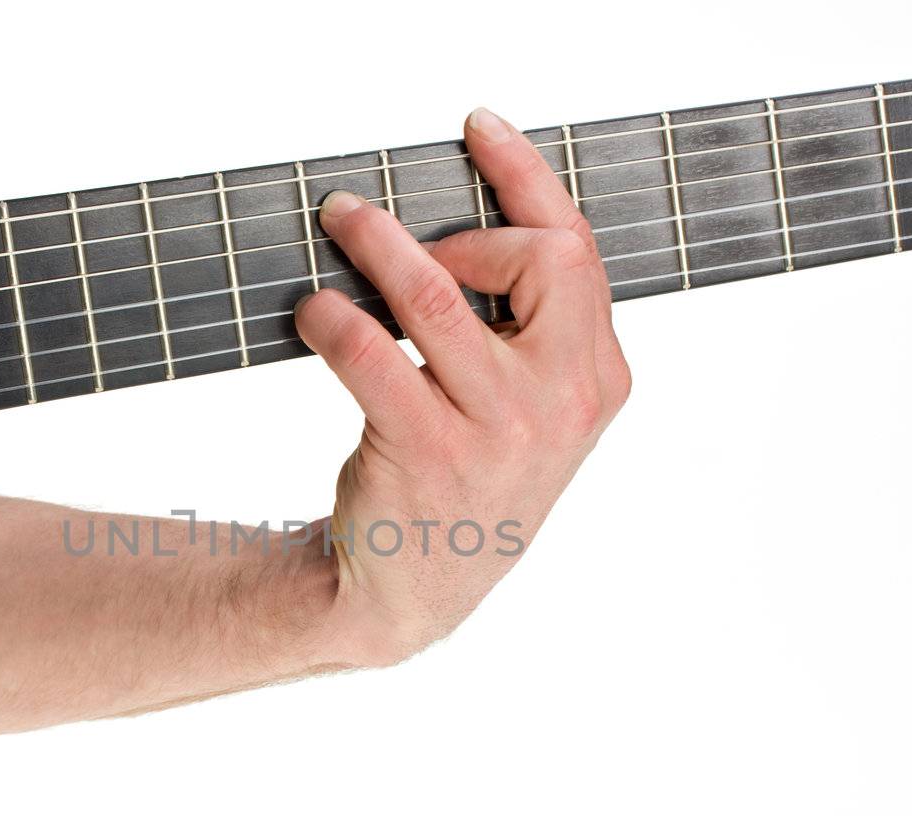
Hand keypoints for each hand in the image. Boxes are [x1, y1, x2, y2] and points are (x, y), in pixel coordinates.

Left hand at [294, 107, 629, 666]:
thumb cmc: (468, 481)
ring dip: (376, 244)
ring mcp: (500, 429)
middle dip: (453, 225)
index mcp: (598, 377)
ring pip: (434, 294)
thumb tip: (462, 222)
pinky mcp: (429, 450)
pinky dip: (332, 317)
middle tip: (380, 221)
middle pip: (532, 259)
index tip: (477, 129)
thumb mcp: (529, 410)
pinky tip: (312, 313)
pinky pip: (371, 351)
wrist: (417, 590)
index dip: (524, 177)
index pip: (576, 250)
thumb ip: (526, 328)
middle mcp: (564, 400)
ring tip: (338, 222)